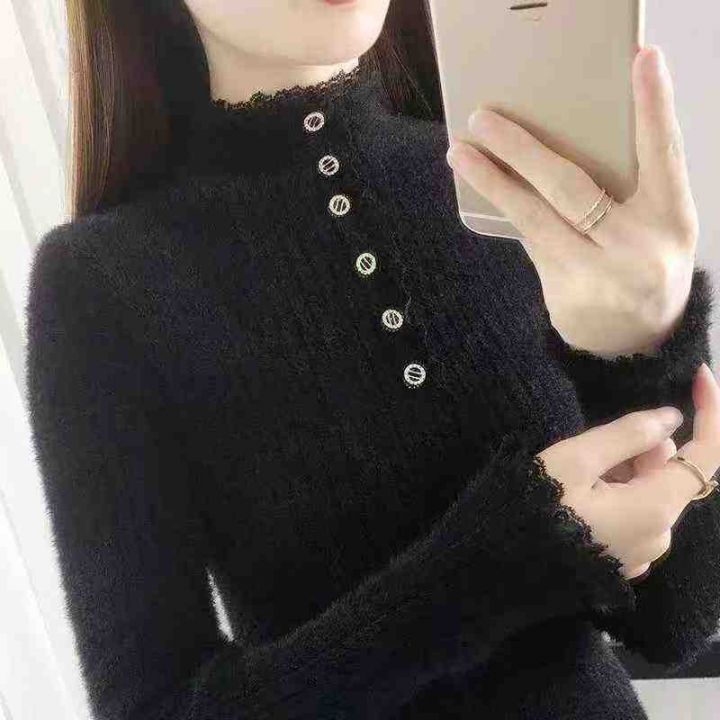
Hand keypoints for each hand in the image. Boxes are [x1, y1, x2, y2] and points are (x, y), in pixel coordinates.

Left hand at [445, 45, 697, 358]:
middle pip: (570, 187)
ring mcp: (597, 274)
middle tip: (484, 120)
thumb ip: (629, 193)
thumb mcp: (657, 227)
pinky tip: (484, 189)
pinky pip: (530, 242)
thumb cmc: (645, 269)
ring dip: (493, 182)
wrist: (636, 345)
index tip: (644, 61)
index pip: (664, 153)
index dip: (655, 107)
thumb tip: (560, 150)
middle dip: (521, 150)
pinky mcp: (564, 294)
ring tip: (460, 154)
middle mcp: (636, 245)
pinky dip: (510, 212)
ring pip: (534, 218)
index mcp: (671, 219)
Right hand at [535, 362, 719, 581]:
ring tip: (575, 473)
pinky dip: (616, 495)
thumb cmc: (532, 508)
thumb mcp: (574, 461)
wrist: (495, 567)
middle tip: (593, 440)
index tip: (698, 375)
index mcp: (654, 509)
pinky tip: (577, 496)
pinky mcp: (619, 563)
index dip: (710, 412)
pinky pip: (633, 516)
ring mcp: (640, 554)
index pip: (705, 455)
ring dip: (624, 471)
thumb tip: (670, 418)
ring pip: (649, 494)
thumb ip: (627, 435)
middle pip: (670, 474)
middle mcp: (658, 536)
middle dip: (644, 447)